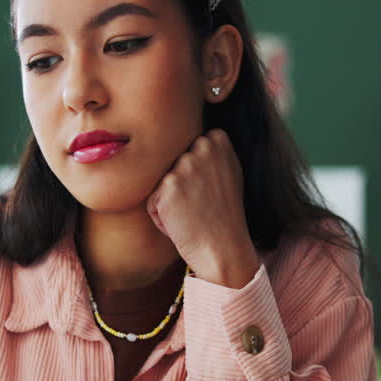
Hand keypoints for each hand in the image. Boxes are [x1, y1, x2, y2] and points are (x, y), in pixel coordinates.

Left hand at [146, 129, 260, 288]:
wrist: (223, 248)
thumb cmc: (224, 215)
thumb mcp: (228, 172)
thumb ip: (211, 149)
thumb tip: (193, 132)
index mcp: (218, 140)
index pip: (185, 146)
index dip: (194, 172)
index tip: (212, 188)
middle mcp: (202, 147)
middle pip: (170, 163)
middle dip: (179, 184)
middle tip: (200, 203)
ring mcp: (185, 165)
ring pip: (159, 181)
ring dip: (168, 200)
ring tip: (191, 213)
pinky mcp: (168, 185)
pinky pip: (152, 200)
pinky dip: (160, 215)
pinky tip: (181, 222)